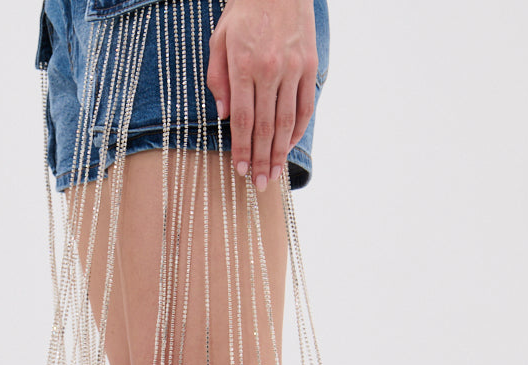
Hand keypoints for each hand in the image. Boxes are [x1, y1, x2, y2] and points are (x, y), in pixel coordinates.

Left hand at [207, 0, 317, 189]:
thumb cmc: (243, 12)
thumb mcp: (219, 40)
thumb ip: (217, 79)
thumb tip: (223, 116)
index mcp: (243, 65)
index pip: (242, 119)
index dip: (241, 148)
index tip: (240, 170)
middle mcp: (270, 70)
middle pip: (265, 126)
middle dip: (261, 159)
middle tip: (259, 184)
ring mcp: (293, 69)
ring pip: (286, 121)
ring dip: (279, 152)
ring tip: (274, 174)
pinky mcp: (309, 66)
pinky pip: (305, 106)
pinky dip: (298, 130)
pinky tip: (288, 146)